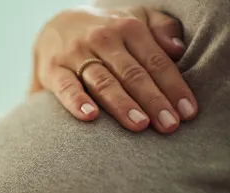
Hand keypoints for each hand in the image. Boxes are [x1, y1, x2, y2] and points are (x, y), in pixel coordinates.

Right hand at [31, 6, 197, 132]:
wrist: (55, 26)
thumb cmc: (106, 30)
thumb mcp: (136, 18)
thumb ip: (161, 29)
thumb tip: (178, 50)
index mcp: (128, 28)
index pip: (156, 61)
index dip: (174, 87)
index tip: (187, 112)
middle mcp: (103, 39)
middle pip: (133, 74)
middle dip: (153, 100)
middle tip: (169, 125)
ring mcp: (77, 55)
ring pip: (103, 82)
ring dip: (122, 104)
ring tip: (139, 125)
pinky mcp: (54, 70)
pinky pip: (66, 87)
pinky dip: (77, 101)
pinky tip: (90, 117)